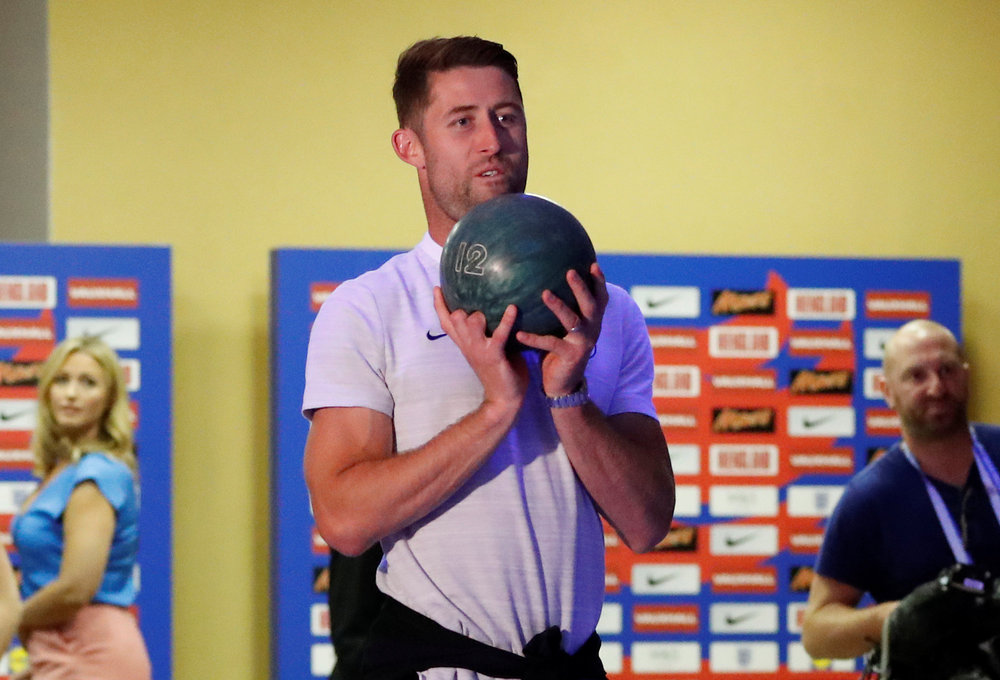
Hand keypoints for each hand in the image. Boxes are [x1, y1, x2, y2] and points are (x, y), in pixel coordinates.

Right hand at [433, 287, 529, 409]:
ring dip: (479, 314)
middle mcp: (468, 345)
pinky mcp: (494, 355)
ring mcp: (479, 350)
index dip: (440, 305)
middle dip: (462, 307)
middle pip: (455, 318)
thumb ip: (491, 334)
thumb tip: (504, 311)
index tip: (437, 287)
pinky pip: (498, 333)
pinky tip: (513, 308)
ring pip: (468, 322)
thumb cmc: (502, 375)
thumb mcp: (491, 350)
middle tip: (478, 305)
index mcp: (465, 344)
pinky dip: (506, 319)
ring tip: (495, 308)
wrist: (503, 401)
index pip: (446, 322)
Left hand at [517, 262, 608, 395]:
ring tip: (544, 293)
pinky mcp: (570, 356)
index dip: (599, 281)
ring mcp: (582, 343)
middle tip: (570, 271)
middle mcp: (591, 329)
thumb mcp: (565, 328)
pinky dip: (534, 339)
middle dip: (581, 288)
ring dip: (559, 306)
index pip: (600, 297)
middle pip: (591, 304)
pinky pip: (550, 344)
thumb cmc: (561, 350)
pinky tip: (519, 334)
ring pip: (573, 321)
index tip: (593, 263)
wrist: (564, 383)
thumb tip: (544, 282)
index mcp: (592, 321)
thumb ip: (564, 309)